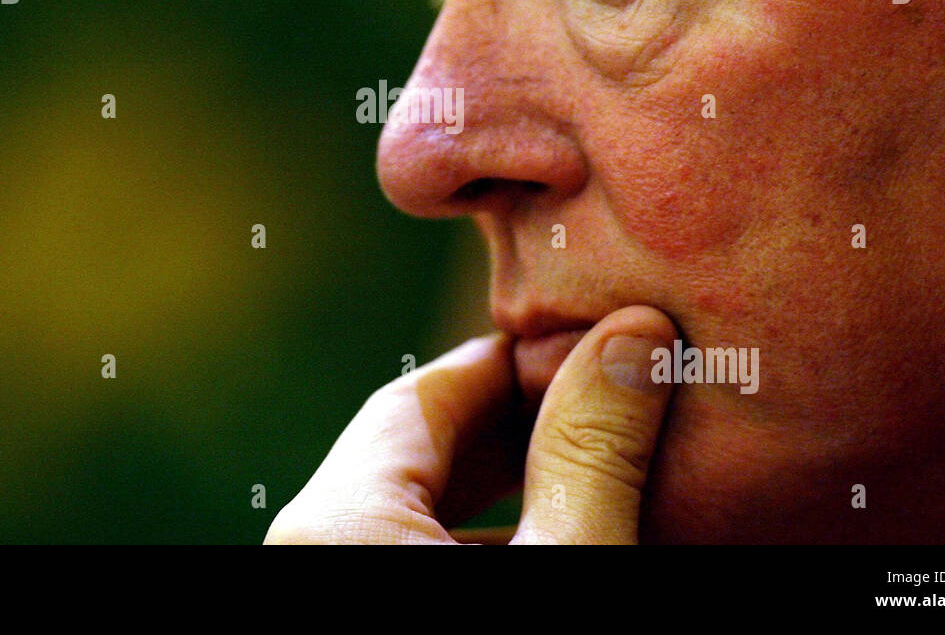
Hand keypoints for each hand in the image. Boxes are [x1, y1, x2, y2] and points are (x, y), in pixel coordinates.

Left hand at [264, 306, 677, 543]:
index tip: (589, 346)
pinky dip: (484, 541)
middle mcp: (312, 549)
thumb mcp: (565, 564)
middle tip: (604, 404)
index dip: (515, 363)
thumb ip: (590, 455)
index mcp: (336, 522)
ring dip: (508, 493)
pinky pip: (410, 554)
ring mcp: (328, 582)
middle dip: (516, 426)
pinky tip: (555, 535)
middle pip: (415, 453)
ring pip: (416, 514)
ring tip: (596, 472)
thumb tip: (633, 336)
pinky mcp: (352, 610)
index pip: (421, 399)